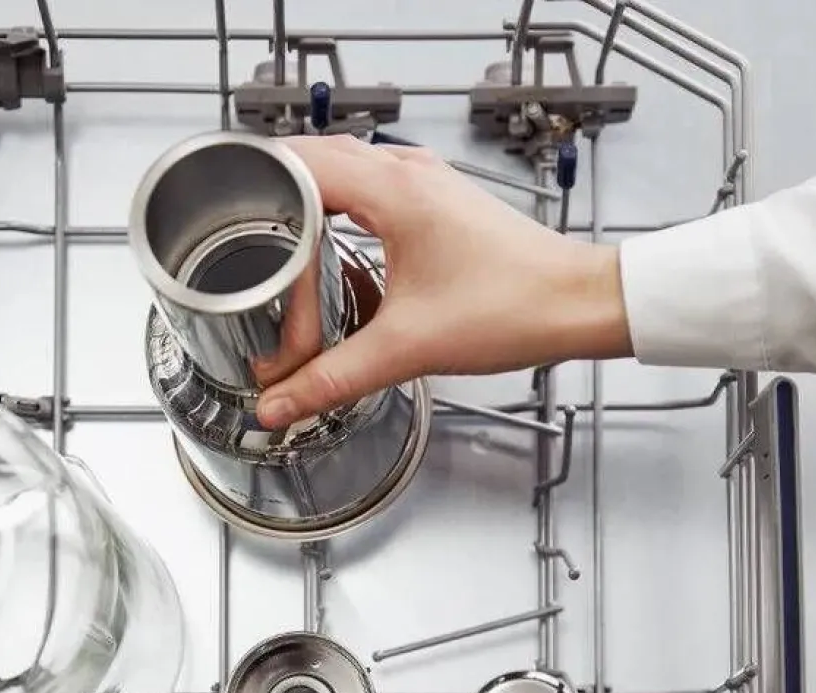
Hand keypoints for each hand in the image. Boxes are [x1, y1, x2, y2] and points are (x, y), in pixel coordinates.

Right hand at [254, 134, 632, 429]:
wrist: (577, 303)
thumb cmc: (515, 306)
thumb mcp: (408, 349)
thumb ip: (333, 378)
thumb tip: (279, 405)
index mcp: (393, 189)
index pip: (293, 171)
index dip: (255, 215)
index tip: (238, 261)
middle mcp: (406, 172)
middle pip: (306, 165)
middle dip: (268, 213)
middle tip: (243, 259)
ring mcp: (421, 183)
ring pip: (336, 174)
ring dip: (303, 214)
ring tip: (279, 263)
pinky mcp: (433, 203)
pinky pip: (365, 190)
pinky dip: (336, 218)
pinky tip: (331, 261)